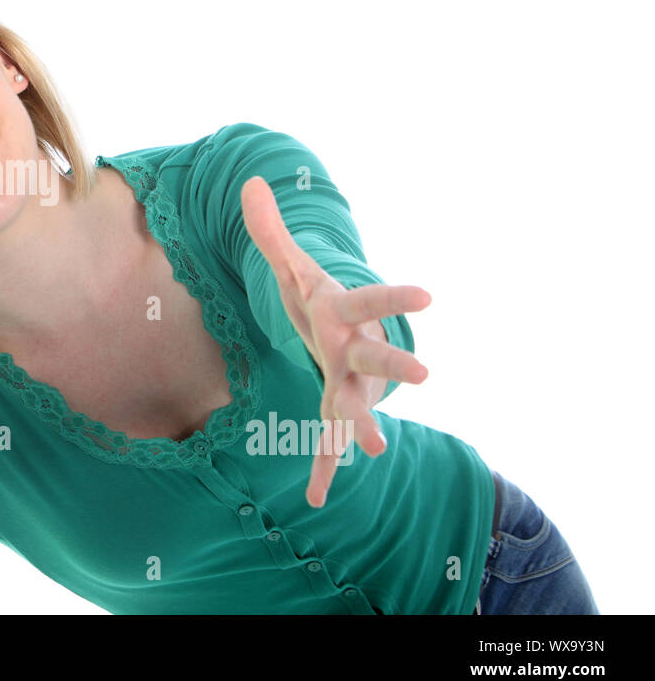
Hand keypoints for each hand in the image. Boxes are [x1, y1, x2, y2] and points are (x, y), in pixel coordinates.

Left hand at [240, 175, 430, 507]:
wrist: (340, 333)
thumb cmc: (318, 297)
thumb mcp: (291, 266)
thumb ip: (271, 230)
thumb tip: (250, 182)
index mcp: (344, 311)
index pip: (370, 299)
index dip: (396, 295)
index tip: (431, 293)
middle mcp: (356, 348)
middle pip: (377, 354)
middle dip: (398, 362)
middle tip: (426, 373)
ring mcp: (349, 382)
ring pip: (358, 403)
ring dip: (364, 425)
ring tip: (376, 451)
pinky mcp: (335, 407)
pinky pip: (327, 441)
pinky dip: (322, 468)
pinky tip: (314, 498)